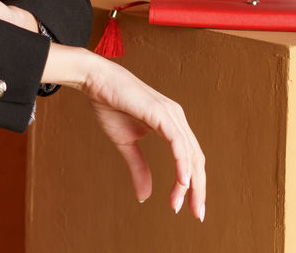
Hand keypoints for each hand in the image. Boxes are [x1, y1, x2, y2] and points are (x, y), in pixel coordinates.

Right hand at [43, 44, 205, 219]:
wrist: (96, 81)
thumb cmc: (111, 105)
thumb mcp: (126, 144)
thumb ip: (139, 168)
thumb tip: (145, 196)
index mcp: (172, 125)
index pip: (190, 159)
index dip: (192, 185)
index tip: (185, 208)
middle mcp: (177, 119)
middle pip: (196, 159)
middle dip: (199, 189)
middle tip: (197, 214)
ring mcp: (171, 115)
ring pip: (190, 153)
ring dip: (191, 182)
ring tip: (186, 204)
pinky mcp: (161, 113)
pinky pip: (177, 141)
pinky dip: (182, 162)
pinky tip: (183, 181)